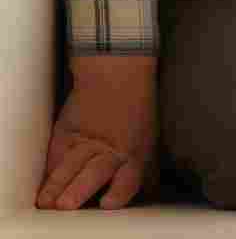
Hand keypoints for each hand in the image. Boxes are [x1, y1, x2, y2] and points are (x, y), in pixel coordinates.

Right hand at [37, 57, 158, 210]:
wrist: (116, 76)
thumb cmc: (136, 110)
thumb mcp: (147, 139)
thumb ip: (140, 166)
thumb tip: (142, 191)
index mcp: (135, 153)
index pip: (128, 179)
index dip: (118, 192)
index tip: (108, 203)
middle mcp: (109, 150)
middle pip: (93, 173)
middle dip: (78, 189)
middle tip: (66, 204)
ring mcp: (84, 142)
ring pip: (69, 167)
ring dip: (56, 186)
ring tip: (47, 201)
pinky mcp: (64, 134)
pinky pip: (54, 157)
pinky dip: (49, 173)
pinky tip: (44, 187)